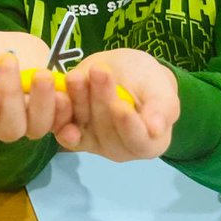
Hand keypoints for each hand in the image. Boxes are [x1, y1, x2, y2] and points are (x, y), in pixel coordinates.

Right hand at [0, 31, 71, 141]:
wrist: (10, 46)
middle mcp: (2, 126)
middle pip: (10, 127)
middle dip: (12, 97)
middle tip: (8, 61)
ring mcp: (29, 122)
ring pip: (37, 126)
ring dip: (42, 103)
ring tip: (41, 74)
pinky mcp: (53, 114)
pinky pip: (62, 121)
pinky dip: (66, 110)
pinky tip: (65, 92)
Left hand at [56, 48, 178, 160]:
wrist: (122, 72)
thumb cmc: (148, 82)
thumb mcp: (161, 88)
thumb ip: (162, 108)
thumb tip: (156, 128)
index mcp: (148, 143)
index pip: (137, 140)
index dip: (128, 125)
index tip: (121, 106)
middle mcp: (118, 149)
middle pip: (106, 130)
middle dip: (101, 100)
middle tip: (99, 71)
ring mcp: (92, 142)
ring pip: (82, 125)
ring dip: (77, 101)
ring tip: (76, 76)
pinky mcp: (70, 131)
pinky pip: (61, 127)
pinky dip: (58, 113)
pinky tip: (57, 96)